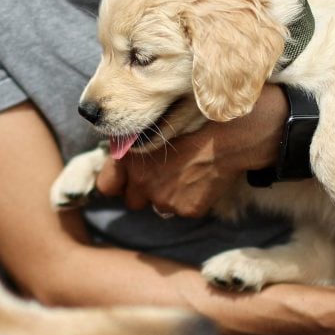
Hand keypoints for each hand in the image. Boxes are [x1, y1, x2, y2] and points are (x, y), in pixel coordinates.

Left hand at [94, 85, 286, 217]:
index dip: (117, 183)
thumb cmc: (194, 124)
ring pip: (159, 207)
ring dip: (169, 196)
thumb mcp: (156, 128)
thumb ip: (134, 147)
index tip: (126, 180)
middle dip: (144, 192)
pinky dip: (192, 200)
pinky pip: (184, 210)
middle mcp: (142, 183)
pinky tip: (203, 181)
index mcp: (130, 160)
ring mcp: (164, 199)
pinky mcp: (186, 209)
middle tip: (164, 176)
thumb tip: (122, 157)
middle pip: (133, 201)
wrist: (228, 136)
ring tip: (188, 174)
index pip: (106, 186)